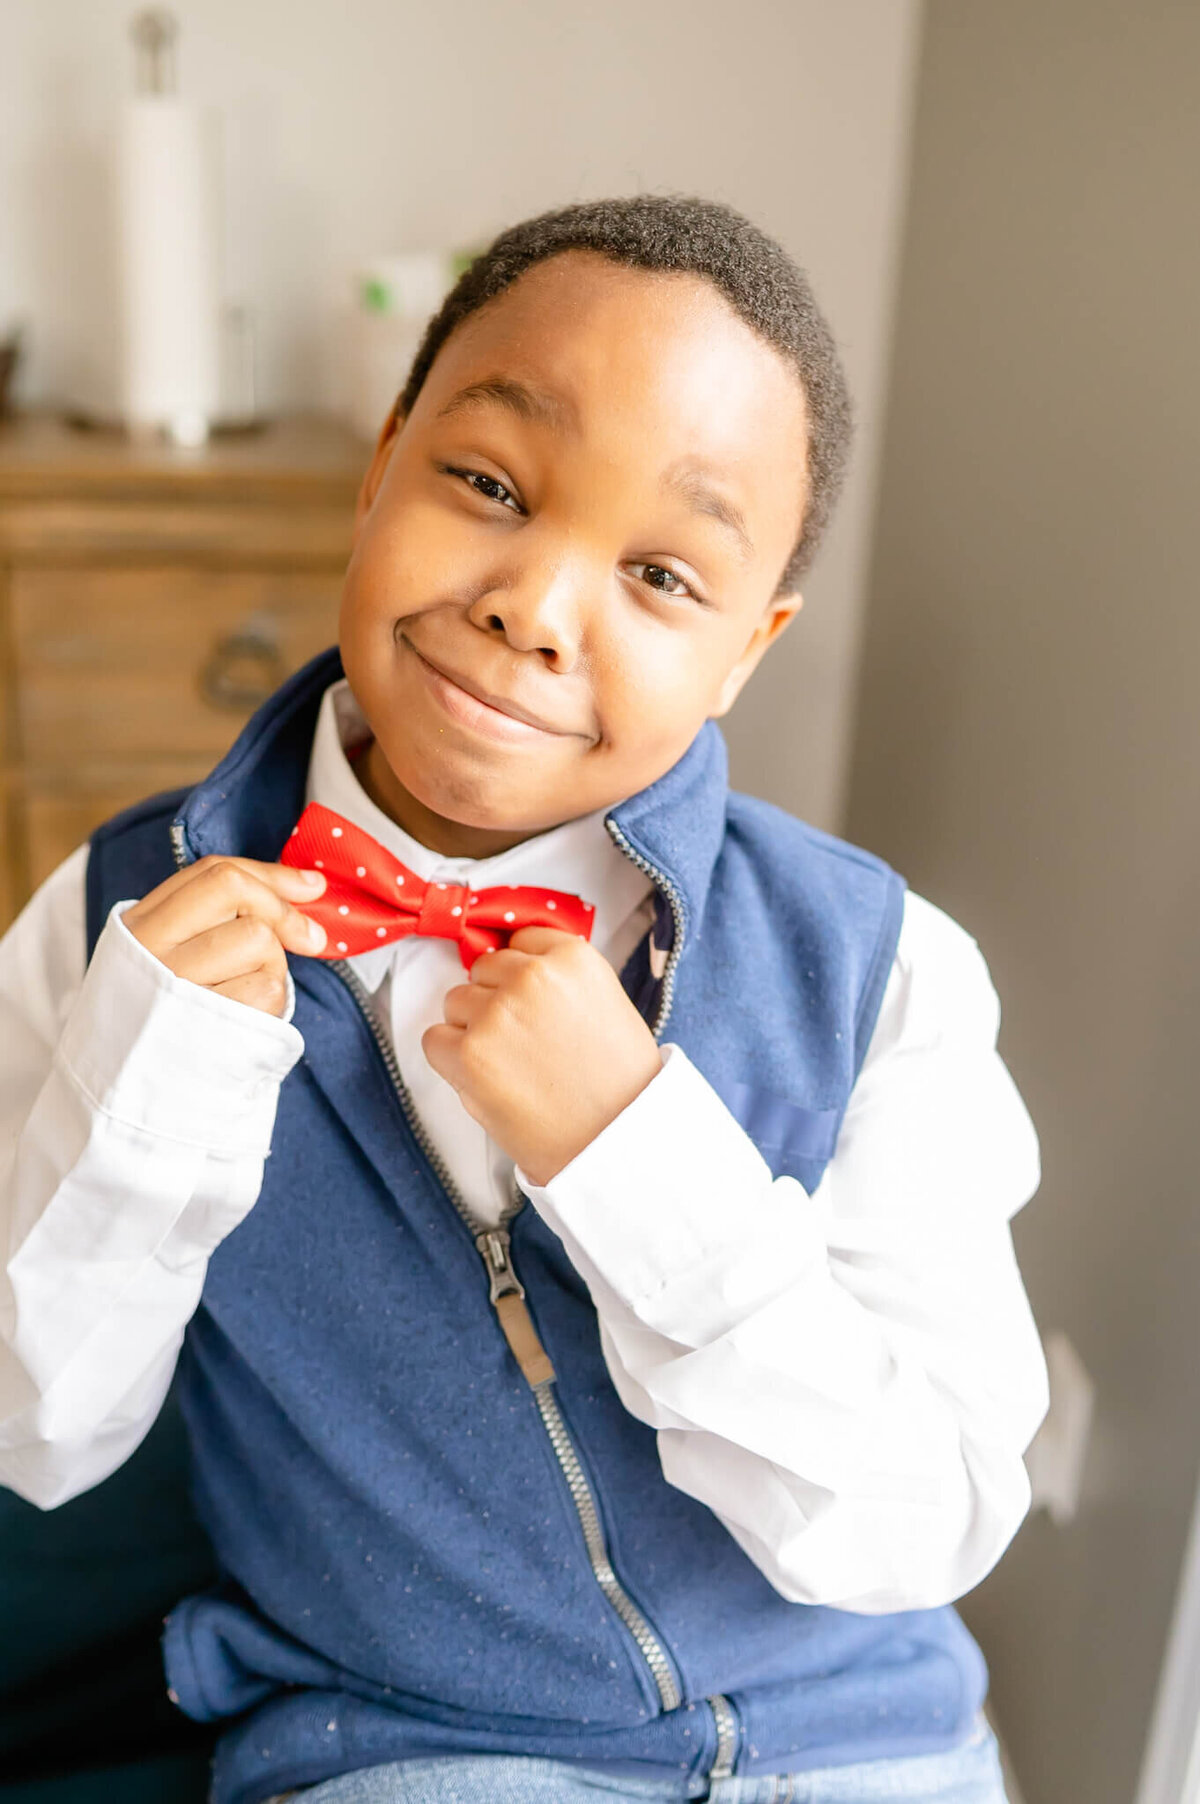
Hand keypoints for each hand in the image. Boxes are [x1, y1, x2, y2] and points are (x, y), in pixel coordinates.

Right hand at [123, 856, 327, 1016]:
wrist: (130, 1090)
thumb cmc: (169, 1010)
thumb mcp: (174, 948)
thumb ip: (225, 908)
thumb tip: (311, 883)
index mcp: (138, 927)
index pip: (215, 874)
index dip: (273, 876)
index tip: (312, 888)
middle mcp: (152, 955)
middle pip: (240, 898)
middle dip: (280, 915)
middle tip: (305, 939)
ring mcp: (179, 992)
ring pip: (259, 941)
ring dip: (273, 964)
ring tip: (246, 989)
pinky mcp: (211, 1029)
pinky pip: (269, 989)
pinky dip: (271, 1001)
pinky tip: (247, 1016)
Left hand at [422, 927, 661, 1184]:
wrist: (615, 1144)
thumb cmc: (618, 1082)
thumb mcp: (606, 1005)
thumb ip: (560, 979)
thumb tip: (506, 969)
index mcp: (574, 958)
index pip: (522, 940)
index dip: (523, 976)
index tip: (533, 1002)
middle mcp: (533, 976)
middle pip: (484, 969)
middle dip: (496, 1001)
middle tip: (526, 1043)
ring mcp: (497, 1013)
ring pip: (455, 1001)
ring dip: (472, 1029)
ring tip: (512, 1065)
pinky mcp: (468, 1054)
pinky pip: (434, 1040)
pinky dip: (451, 1060)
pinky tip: (486, 1079)